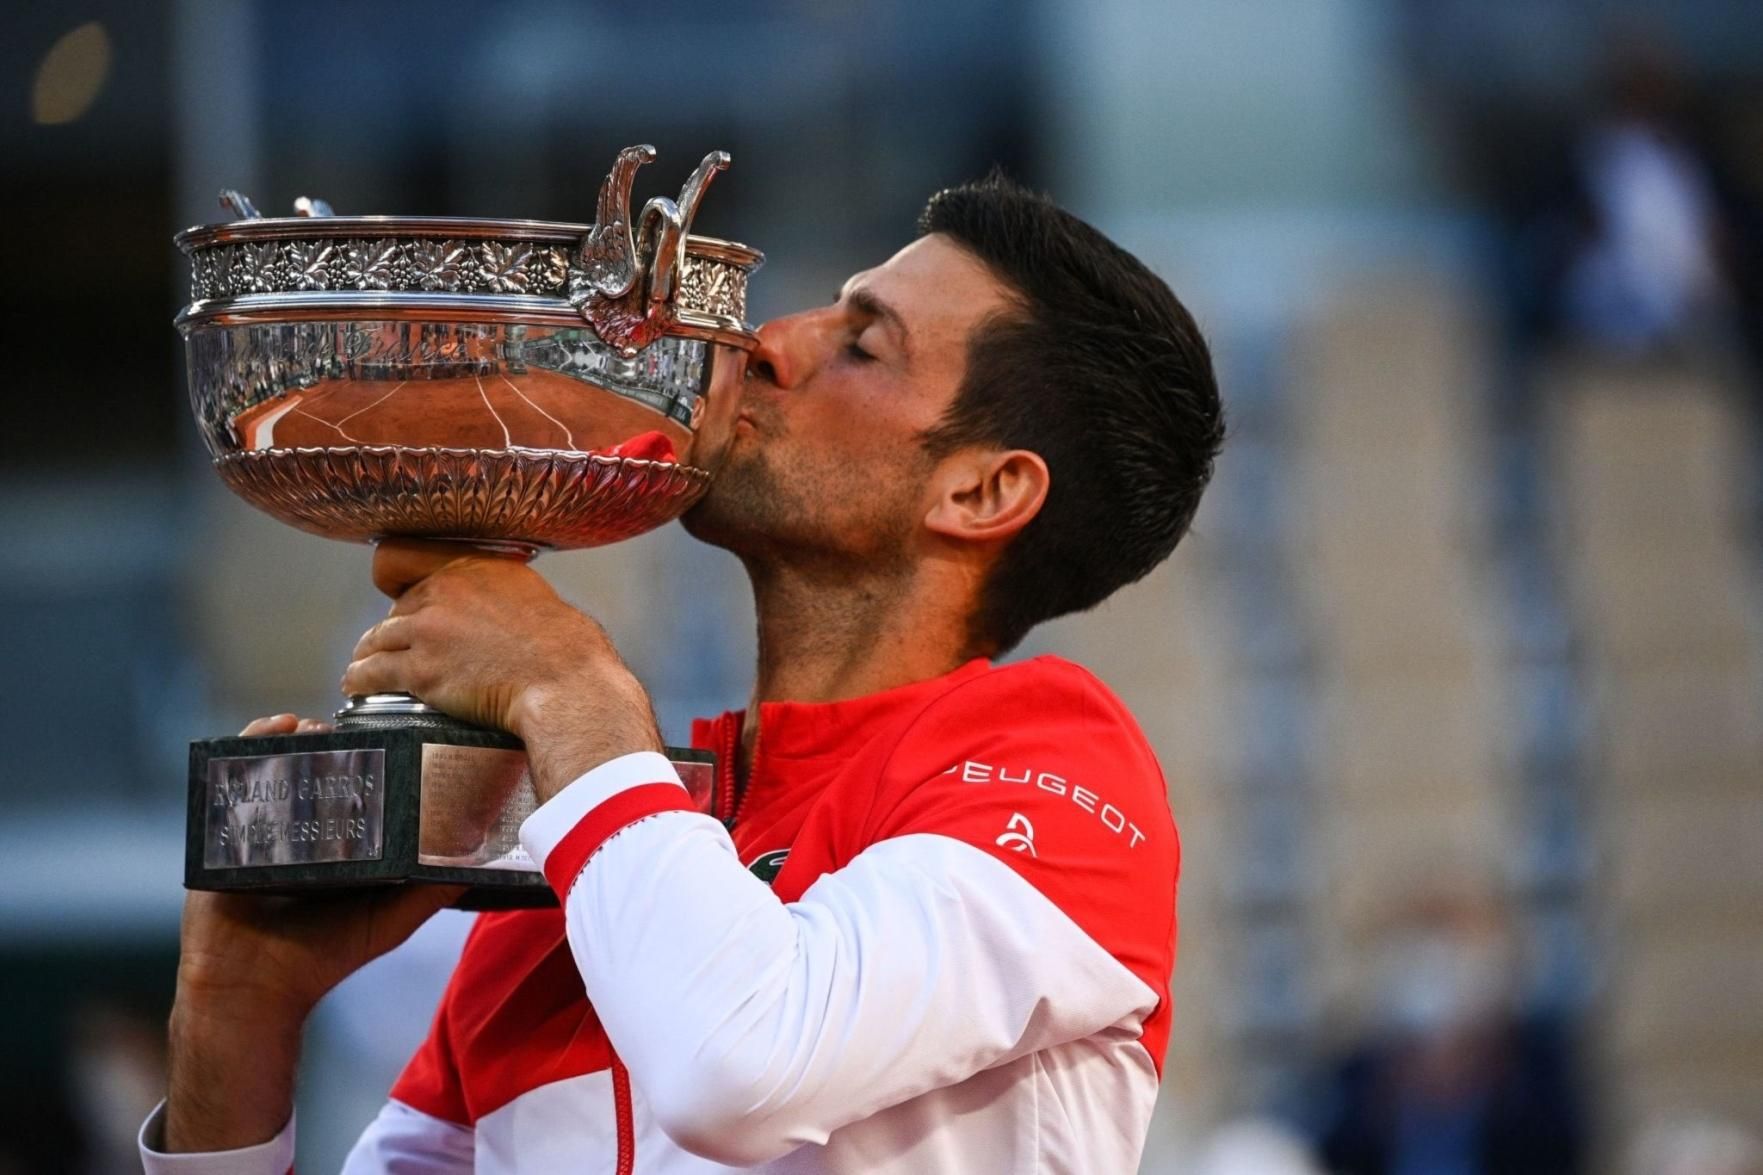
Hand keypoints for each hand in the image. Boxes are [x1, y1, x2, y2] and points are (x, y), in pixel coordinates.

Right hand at [163, 713, 464, 1152]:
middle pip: (319, 768)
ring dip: (297, 736)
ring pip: (279, 764)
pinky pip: (234, 777)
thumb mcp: (391, 919)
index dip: (373, 757)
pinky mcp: (225, 829)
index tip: (392, 733)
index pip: (359, 785)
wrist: (255, 989)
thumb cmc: (325, 957)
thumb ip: (431, 890)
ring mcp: (263, 825)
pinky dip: (251, 745)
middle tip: (351, 727)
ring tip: (316, 724)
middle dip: (335, 741)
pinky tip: (277, 728)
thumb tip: (480, 858)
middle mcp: (303, 828)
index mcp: (341, 842)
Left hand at [342, 540, 662, 800]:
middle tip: (395, 649)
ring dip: (367, 654)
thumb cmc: (564, 646)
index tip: (399, 601)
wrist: (565, 680)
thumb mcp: (531, 594)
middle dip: (395, 629)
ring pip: (377, 639)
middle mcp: (443, 591)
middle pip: (396, 608)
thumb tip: (493, 605)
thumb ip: (499, 591)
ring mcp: (428, 630)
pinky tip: (355, 685)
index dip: (399, 584)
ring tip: (361, 668)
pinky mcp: (421, 670)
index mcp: (471, 565)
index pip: (407, 562)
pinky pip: (372, 672)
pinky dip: (360, 679)